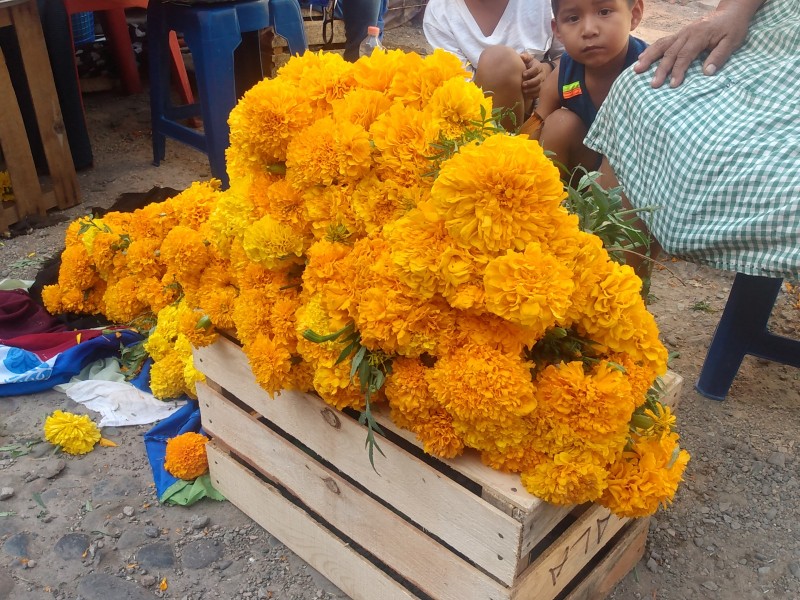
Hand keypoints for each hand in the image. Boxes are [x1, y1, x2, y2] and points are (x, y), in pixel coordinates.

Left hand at [520, 53, 549, 101]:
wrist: (539, 72)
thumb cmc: (531, 66)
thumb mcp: (529, 59)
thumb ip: (525, 57)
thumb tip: (521, 56)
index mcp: (538, 67)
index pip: (536, 69)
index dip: (530, 72)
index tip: (523, 74)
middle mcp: (542, 75)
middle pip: (538, 79)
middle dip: (531, 82)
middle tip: (523, 84)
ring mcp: (542, 83)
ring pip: (539, 88)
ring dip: (531, 90)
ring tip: (524, 91)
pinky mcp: (541, 90)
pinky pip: (538, 94)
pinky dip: (532, 95)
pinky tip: (526, 96)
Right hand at [634, 0, 761, 87]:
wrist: (731, 12)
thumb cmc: (732, 28)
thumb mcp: (732, 42)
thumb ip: (720, 56)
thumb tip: (707, 72)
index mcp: (699, 36)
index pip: (685, 55)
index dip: (678, 71)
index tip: (673, 85)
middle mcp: (686, 34)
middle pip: (670, 53)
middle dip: (661, 69)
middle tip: (653, 84)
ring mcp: (681, 33)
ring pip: (662, 45)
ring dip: (649, 58)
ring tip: (637, 69)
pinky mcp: (679, 34)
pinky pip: (662, 42)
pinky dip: (651, 50)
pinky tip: (642, 58)